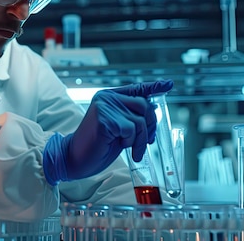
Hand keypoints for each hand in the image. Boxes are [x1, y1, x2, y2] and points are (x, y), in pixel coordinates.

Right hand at [43, 79, 172, 184]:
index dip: (154, 86)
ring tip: (130, 148)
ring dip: (139, 139)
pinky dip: (131, 142)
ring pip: (140, 121)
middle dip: (150, 126)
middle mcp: (107, 97)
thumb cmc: (97, 145)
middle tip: (145, 142)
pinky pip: (131, 130)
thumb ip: (132, 117)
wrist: (75, 158)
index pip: (137, 88)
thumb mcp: (119, 128)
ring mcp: (105, 106)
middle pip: (144, 106)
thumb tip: (154, 109)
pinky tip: (120, 146)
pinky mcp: (104, 119)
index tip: (168, 84)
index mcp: (109, 97)